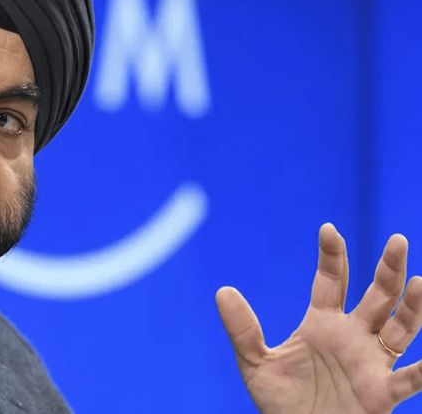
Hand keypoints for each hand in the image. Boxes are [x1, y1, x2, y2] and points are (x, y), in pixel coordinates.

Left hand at [217, 223, 421, 413]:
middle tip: (397, 240)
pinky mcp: (382, 393)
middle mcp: (352, 337)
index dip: (331, 256)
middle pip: (377, 296)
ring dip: (413, 307)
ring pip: (400, 328)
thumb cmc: (281, 404)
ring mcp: (371, 363)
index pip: (331, 281)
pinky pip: (410, 379)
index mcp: (322, 324)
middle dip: (388, 269)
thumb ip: (242, 330)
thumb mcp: (255, 364)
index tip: (328, 229)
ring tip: (421, 282)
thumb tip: (222, 291)